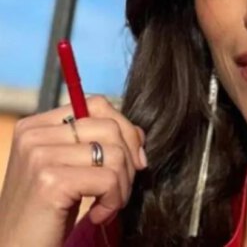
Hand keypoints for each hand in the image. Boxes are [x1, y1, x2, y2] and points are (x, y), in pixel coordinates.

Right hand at [0, 96, 146, 246]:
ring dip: (122, 186)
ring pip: (115, 153)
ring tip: (107, 205)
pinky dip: (113, 201)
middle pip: (110, 127)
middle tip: (117, 191)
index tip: (131, 162)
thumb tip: (140, 135)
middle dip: (127, 163)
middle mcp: (33, 135)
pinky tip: (97, 215)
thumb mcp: (71, 168)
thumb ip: (98, 143)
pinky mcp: (50, 181)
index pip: (97, 104)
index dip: (124, 130)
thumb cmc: (49, 213)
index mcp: (36, 126)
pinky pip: (109, 179)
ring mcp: (39, 156)